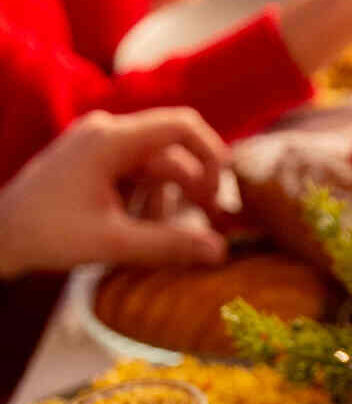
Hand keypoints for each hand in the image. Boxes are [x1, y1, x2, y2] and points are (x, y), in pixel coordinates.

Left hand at [0, 108, 228, 277]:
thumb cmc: (47, 235)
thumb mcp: (113, 243)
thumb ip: (170, 245)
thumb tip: (221, 251)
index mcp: (111, 139)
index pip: (181, 125)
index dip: (212, 154)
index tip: (225, 190)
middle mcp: (107, 132)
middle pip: (173, 153)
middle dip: (194, 189)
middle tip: (210, 225)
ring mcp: (100, 144)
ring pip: (158, 167)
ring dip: (168, 201)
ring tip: (160, 236)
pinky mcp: (95, 160)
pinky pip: (139, 174)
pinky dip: (148, 200)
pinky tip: (140, 229)